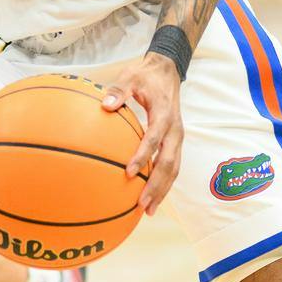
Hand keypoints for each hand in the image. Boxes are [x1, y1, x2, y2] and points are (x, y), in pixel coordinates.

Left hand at [103, 52, 183, 213]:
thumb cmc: (146, 75)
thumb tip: (104, 104)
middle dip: (156, 185)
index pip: (155, 138)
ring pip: (174, 169)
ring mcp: (177, 138)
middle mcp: (175, 129)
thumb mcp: (131, 75)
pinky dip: (164, 183)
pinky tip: (152, 198)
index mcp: (165, 114)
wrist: (169, 71)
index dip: (144, 156)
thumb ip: (118, 89)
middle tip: (141, 203)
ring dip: (162, 190)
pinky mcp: (175, 143)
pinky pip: (172, 166)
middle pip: (169, 162)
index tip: (129, 172)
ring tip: (149, 210)